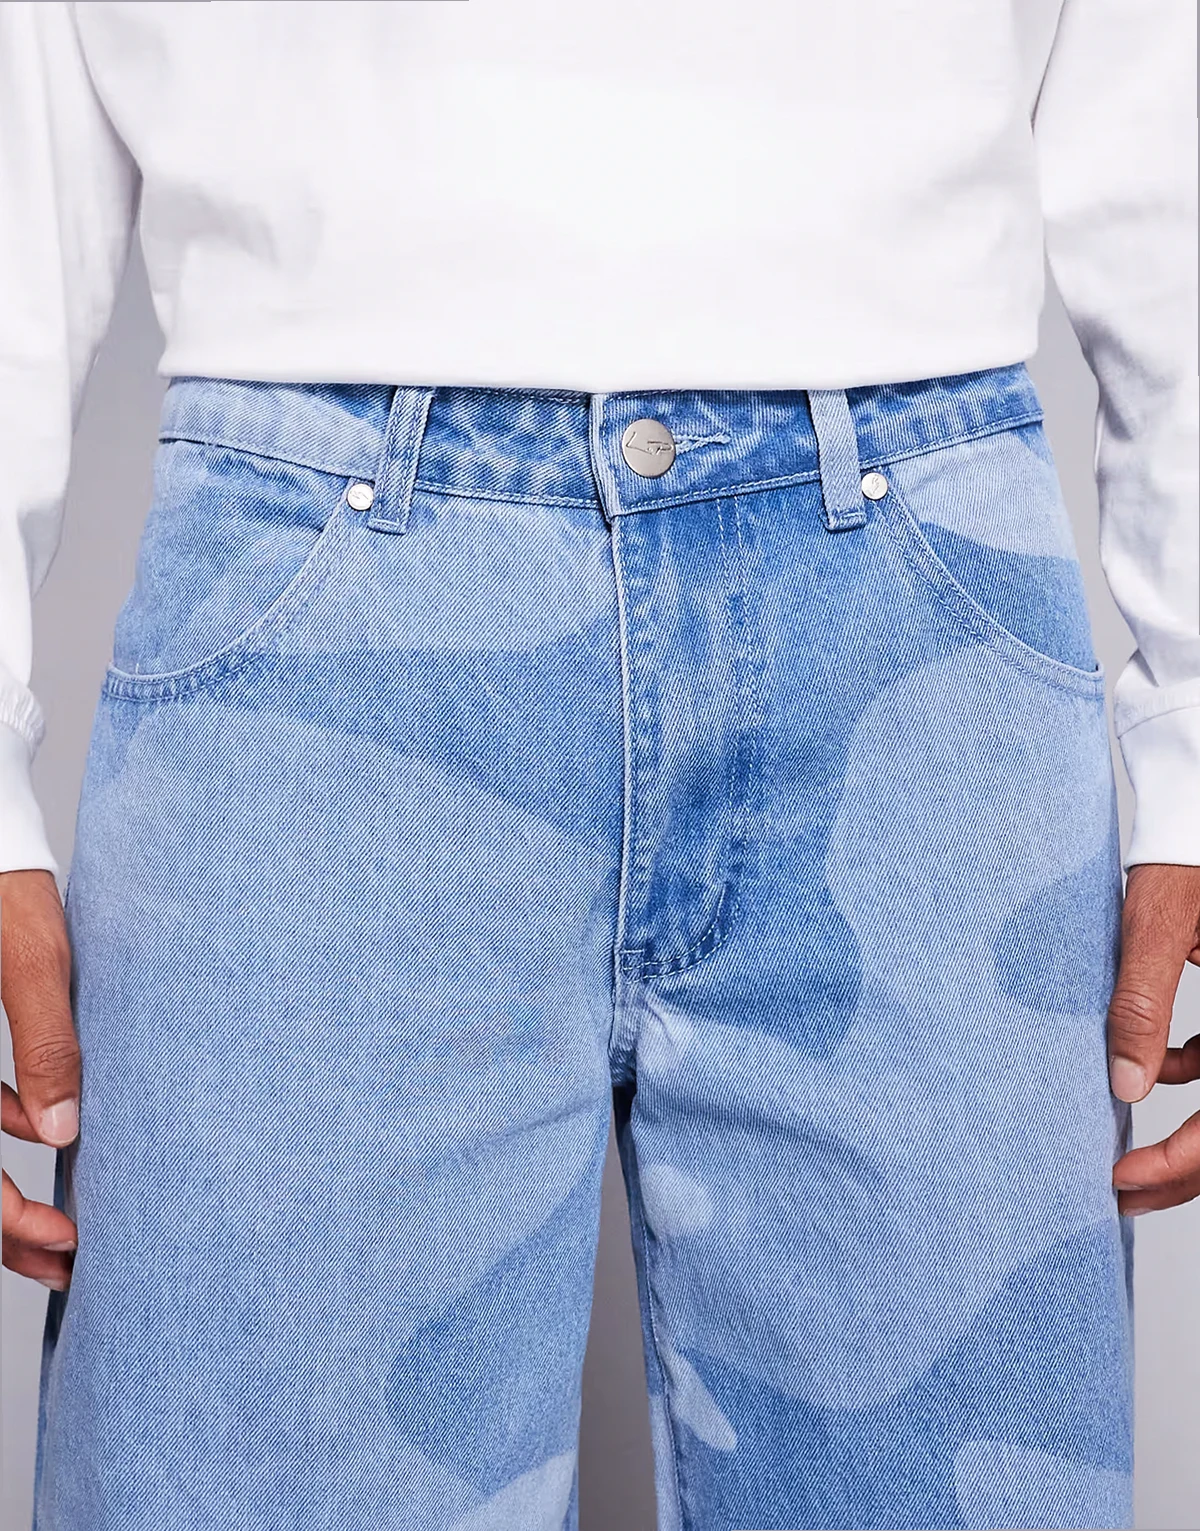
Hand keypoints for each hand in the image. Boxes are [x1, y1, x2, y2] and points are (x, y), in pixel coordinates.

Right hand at [2, 869, 79, 1288]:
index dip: (2, 1219)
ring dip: (0, 1190)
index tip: (63, 1240)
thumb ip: (44, 1044)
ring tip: (61, 1227)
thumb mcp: (28, 960)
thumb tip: (62, 1136)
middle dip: (1, 1226)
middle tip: (66, 1261)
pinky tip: (46, 1132)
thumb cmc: (0, 882)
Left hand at [1108, 863, 1199, 1214]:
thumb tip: (1125, 1086)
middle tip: (1121, 1194)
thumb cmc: (1189, 854)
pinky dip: (1189, 1070)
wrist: (1195, 804)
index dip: (1180, 1164)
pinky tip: (1150, 1067)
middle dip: (1183, 1169)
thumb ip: (1143, 1003)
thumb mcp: (1160, 926)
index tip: (1122, 1180)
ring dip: (1186, 1131)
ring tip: (1126, 1154)